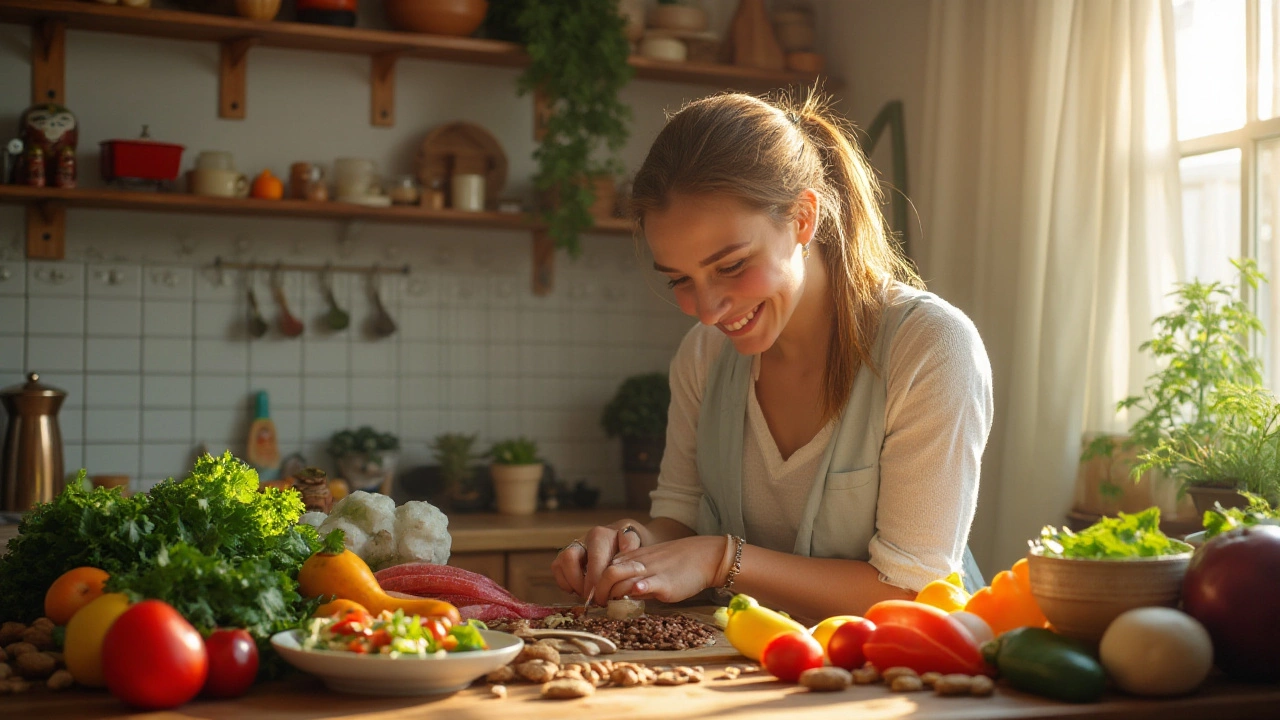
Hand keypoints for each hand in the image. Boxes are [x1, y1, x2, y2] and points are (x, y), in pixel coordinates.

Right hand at [551, 520, 647, 600]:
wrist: (630, 540)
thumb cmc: (633, 544)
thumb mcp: (637, 540)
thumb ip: (630, 543)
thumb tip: (626, 550)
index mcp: (600, 535)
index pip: (593, 560)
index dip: (596, 583)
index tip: (603, 598)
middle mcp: (583, 539)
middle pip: (570, 559)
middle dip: (581, 585)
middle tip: (594, 600)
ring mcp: (574, 547)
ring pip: (561, 563)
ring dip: (572, 583)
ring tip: (586, 595)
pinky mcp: (567, 555)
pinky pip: (557, 568)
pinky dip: (564, 582)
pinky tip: (578, 589)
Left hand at [592, 535, 724, 603]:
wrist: (703, 557)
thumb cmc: (677, 564)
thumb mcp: (650, 566)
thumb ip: (633, 577)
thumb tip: (618, 594)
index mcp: (631, 558)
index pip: (603, 568)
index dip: (596, 585)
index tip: (596, 598)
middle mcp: (636, 563)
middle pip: (605, 573)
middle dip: (598, 592)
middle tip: (600, 606)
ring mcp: (649, 571)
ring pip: (618, 577)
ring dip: (610, 593)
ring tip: (612, 605)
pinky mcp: (664, 581)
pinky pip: (645, 582)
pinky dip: (636, 587)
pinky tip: (635, 592)